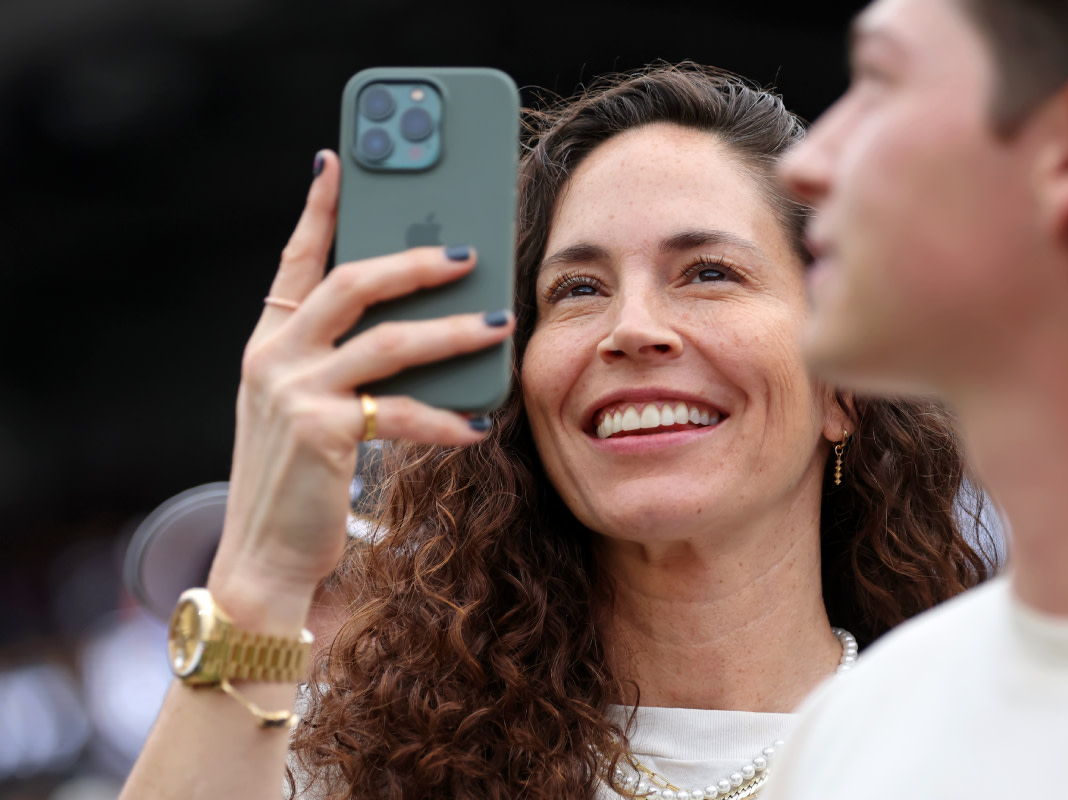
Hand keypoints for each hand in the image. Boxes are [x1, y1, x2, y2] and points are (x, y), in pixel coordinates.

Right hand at [207, 150, 514, 631]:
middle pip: (352, 283)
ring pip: (388, 341)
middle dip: (415, 261)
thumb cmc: (298, 481)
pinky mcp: (321, 433)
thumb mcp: (306, 409)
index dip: (319, 208)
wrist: (262, 558)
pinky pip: (399, 412)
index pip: (295, 259)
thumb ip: (342, 362)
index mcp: (269, 342)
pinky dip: (444, 417)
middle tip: (469, 252)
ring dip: (451, 332)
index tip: (337, 160)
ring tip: (499, 323)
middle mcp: (273, 357)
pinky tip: (476, 424)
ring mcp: (292, 393)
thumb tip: (424, 326)